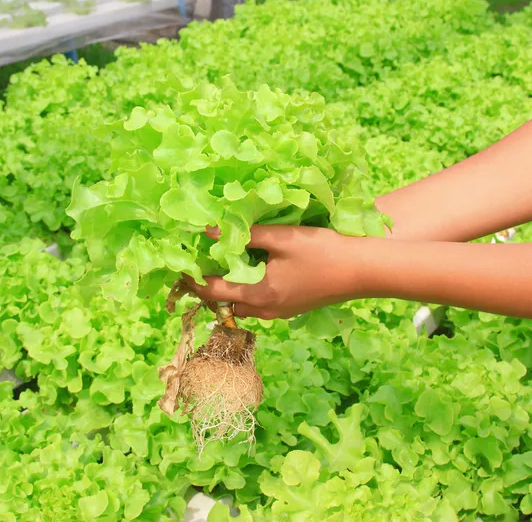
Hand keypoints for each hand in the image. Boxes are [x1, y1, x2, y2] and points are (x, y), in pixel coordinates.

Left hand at [184, 225, 366, 319]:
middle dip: (209, 286)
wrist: (362, 272)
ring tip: (224, 263)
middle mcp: (265, 310)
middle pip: (225, 304)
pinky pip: (258, 304)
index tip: (180, 265)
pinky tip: (253, 269)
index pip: (212, 292)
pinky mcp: (291, 309)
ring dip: (229, 289)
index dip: (193, 279)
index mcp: (258, 294)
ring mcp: (279, 313)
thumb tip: (210, 230)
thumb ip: (246, 235)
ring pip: (242, 305)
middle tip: (201, 261)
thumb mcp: (281, 238)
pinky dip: (247, 290)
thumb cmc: (322, 252)